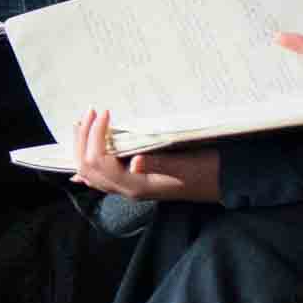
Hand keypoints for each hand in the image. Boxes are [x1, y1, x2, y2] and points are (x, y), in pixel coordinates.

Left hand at [61, 108, 219, 200]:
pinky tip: (87, 150)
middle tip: (90, 113)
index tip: (105, 112)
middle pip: (87, 168)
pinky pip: (100, 176)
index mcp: (136, 186)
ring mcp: (128, 188)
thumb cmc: (205, 172)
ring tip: (84, 123)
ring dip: (82, 147)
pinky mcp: (133, 182)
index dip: (95, 135)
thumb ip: (159, 164)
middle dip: (83, 139)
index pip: (99, 162)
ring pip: (90, 173)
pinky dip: (89, 160)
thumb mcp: (185, 164)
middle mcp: (127, 190)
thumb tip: (134, 162)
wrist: (220, 183)